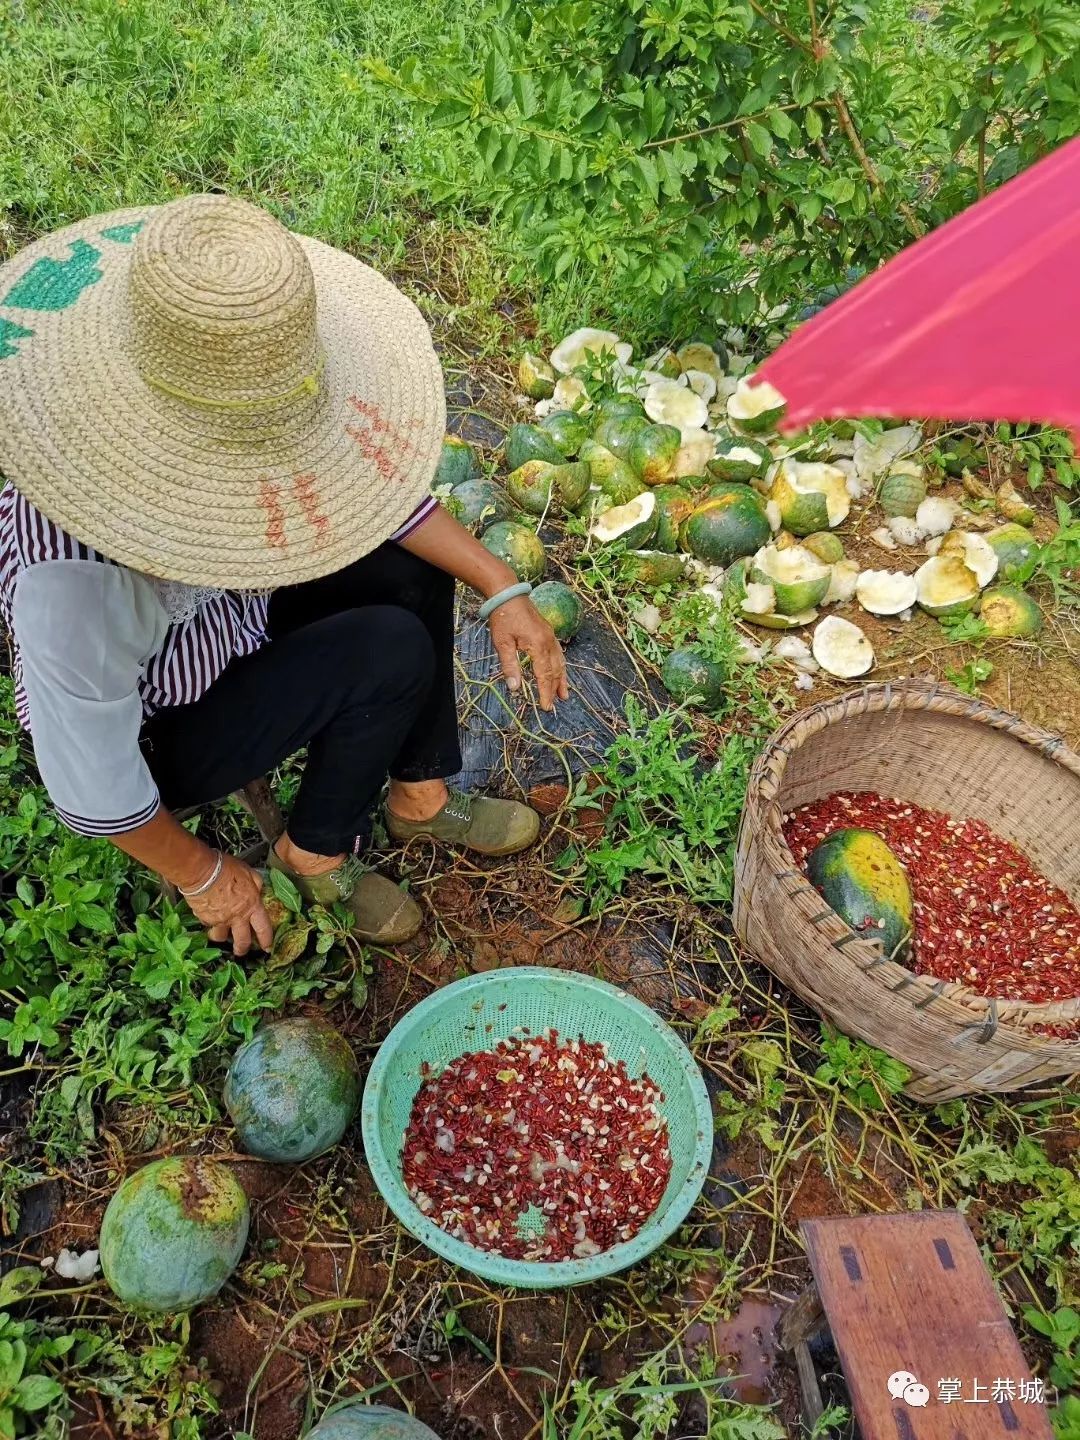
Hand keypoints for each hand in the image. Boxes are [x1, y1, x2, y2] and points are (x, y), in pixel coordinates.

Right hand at [185, 853, 273, 956]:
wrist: (202, 872)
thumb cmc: (225, 869)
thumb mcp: (248, 872)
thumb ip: (255, 883)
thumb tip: (258, 889)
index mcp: (251, 906)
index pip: (263, 928)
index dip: (266, 940)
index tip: (267, 946)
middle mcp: (237, 917)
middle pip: (242, 941)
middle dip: (242, 949)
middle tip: (241, 951)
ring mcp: (220, 920)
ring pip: (221, 937)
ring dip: (222, 937)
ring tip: (221, 934)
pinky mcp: (205, 919)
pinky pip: (208, 925)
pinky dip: (209, 923)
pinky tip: (209, 916)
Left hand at [488, 596, 569, 710]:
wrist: (508, 594)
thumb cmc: (503, 618)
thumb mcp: (502, 644)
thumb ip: (510, 666)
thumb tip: (515, 688)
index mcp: (538, 645)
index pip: (544, 675)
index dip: (545, 692)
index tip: (546, 706)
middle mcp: (549, 642)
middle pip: (555, 670)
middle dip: (555, 688)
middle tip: (555, 704)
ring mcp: (550, 636)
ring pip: (560, 662)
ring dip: (562, 679)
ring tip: (564, 694)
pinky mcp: (548, 632)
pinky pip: (558, 653)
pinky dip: (560, 666)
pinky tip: (559, 672)